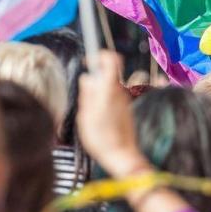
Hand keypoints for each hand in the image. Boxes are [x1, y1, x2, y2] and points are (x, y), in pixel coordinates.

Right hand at [77, 51, 148, 177]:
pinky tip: (98, 120)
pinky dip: (104, 102)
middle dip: (95, 79)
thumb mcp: (86, 116)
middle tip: (85, 95)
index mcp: (109, 89)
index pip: (111, 59)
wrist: (121, 156)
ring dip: (98, 92)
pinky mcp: (126, 110)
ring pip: (109, 87)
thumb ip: (87, 94)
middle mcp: (120, 92)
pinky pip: (113, 98)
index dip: (100, 55)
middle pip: (108, 74)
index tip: (89, 60)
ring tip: (89, 113)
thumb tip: (87, 77)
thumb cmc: (100, 138)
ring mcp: (124, 100)